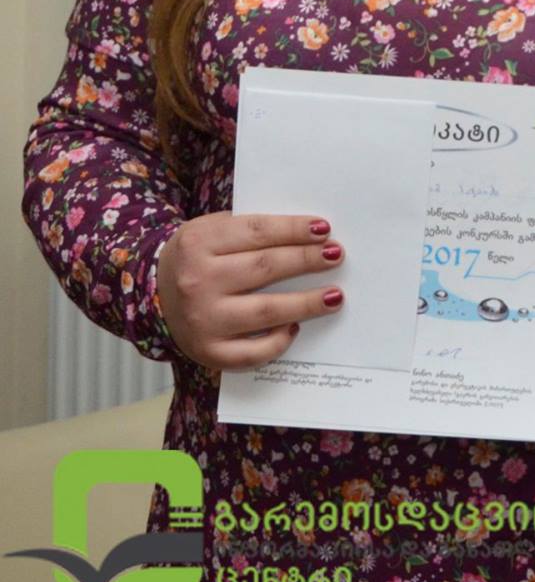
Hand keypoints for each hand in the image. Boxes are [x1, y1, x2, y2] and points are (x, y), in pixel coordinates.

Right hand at [157, 212, 344, 369]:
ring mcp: (202, 320)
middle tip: (336, 256)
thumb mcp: (212, 229)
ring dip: (306, 303)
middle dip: (307, 260)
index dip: (294, 229)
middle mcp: (198, 281)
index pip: (257, 231)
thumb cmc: (198, 256)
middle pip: (265, 268)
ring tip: (334, 295)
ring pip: (265, 311)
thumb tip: (310, 234)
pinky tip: (295, 328)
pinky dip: (278, 342)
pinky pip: (251, 352)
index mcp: (199, 243)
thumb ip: (250, 229)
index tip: (324, 229)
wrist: (152, 292)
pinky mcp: (207, 351)